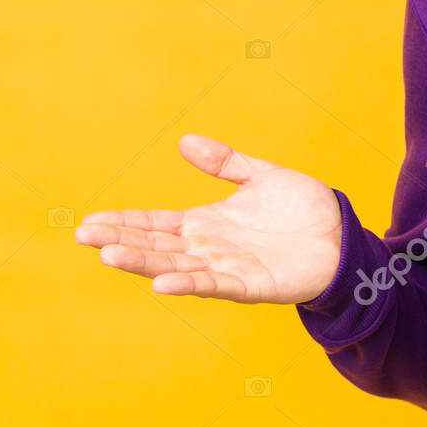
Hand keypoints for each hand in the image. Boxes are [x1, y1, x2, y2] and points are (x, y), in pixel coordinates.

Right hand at [74, 134, 342, 302]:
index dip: (124, 222)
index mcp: (207, 223)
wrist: (342, 236)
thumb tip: (184, 141)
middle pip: (157, 245)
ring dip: (144, 263)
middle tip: (83, 235)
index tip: (90, 220)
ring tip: (110, 255)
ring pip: (177, 267)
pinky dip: (189, 284)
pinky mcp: (252, 285)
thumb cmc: (303, 210)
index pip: (156, 223)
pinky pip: (215, 285)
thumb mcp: (261, 176)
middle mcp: (210, 248)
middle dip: (121, 240)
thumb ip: (225, 162)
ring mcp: (228, 268)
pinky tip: (163, 283)